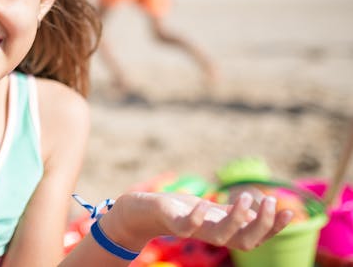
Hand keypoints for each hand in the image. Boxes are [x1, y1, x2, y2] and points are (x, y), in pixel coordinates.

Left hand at [107, 191, 293, 251]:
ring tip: (245, 197)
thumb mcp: (214, 210)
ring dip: (237, 219)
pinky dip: (197, 217)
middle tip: (270, 200)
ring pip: (222, 237)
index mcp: (226, 231)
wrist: (148, 211)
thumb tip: (262, 212)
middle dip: (263, 224)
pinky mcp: (174, 224)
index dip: (275, 228)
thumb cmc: (184, 210)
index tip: (290, 211)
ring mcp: (195, 231)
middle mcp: (214, 235)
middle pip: (247, 241)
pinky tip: (205, 203)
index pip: (257, 236)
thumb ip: (235, 212)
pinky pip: (187, 227)